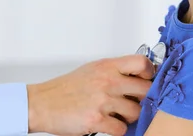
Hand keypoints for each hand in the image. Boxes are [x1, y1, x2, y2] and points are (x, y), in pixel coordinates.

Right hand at [27, 55, 154, 135]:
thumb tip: (138, 76)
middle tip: (134, 102)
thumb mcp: (92, 70)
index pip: (141, 63)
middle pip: (145, 90)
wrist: (42, 104)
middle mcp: (108, 81)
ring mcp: (103, 101)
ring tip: (116, 115)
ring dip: (129, 117)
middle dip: (142, 100)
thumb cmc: (66, 88)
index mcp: (107, 66)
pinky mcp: (97, 120)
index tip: (147, 80)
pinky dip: (117, 130)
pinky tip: (107, 124)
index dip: (149, 73)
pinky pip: (121, 129)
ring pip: (136, 112)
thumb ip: (114, 71)